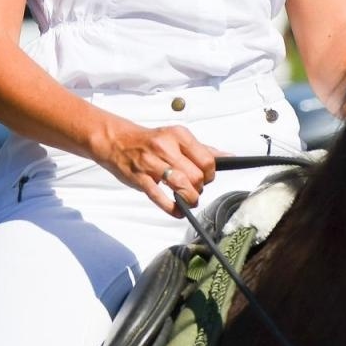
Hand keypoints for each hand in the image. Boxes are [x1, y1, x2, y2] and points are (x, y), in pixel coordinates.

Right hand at [93, 121, 221, 216]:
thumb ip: (202, 149)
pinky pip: (160, 198)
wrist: (117, 141)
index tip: (206, 178)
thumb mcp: (176, 138)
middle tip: (194, 190)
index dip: (210, 174)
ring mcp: (151, 163)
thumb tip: (229, 157)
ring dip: (189, 199)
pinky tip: (177, 210)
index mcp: (178, 135)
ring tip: (188, 200)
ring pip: (182, 186)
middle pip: (197, 176)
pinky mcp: (140, 178)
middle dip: (199, 189)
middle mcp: (165, 147)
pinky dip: (173, 208)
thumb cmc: (150, 142)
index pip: (207, 160)